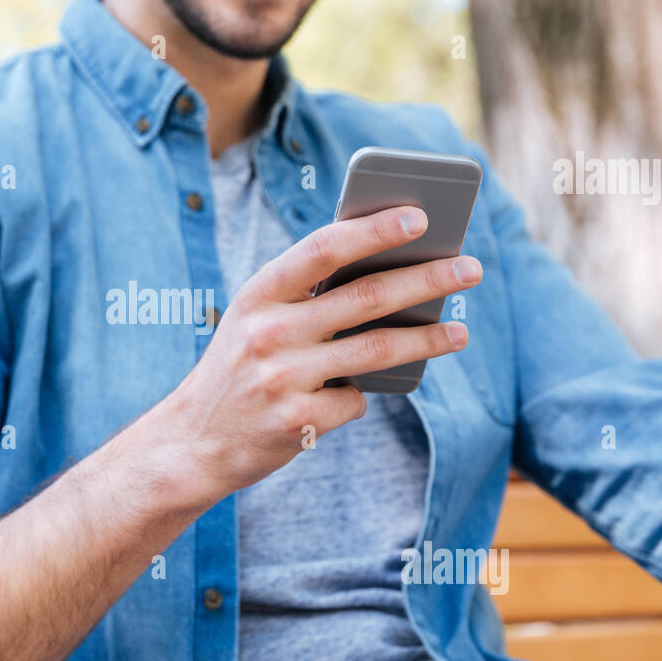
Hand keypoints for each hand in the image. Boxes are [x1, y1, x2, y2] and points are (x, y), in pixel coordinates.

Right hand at [159, 205, 481, 498]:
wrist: (192, 443)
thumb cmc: (238, 371)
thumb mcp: (255, 322)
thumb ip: (305, 299)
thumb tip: (389, 278)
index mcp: (258, 295)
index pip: (323, 249)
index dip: (374, 230)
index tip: (420, 217)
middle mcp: (269, 332)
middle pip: (367, 297)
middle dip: (427, 280)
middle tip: (469, 268)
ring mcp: (284, 379)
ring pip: (378, 350)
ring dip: (428, 339)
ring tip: (460, 332)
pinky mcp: (299, 422)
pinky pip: (355, 401)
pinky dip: (358, 398)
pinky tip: (349, 397)